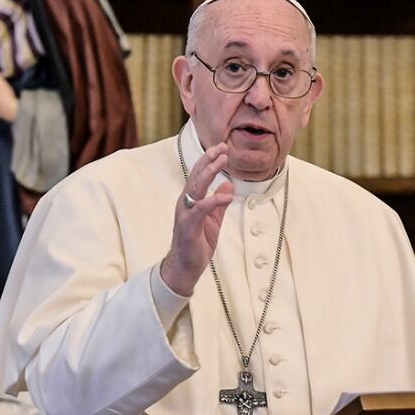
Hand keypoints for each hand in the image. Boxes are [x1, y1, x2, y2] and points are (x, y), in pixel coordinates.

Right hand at [159, 142, 233, 296]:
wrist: (185, 266)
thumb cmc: (197, 243)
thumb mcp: (213, 220)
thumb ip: (219, 202)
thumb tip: (229, 185)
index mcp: (191, 200)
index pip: (199, 175)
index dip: (209, 160)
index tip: (222, 148)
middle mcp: (185, 203)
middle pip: (196, 176)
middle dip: (209, 160)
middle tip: (222, 147)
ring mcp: (185, 214)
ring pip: (195, 187)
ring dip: (209, 172)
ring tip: (222, 161)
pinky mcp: (188, 226)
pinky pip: (201, 209)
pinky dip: (213, 200)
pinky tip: (225, 195)